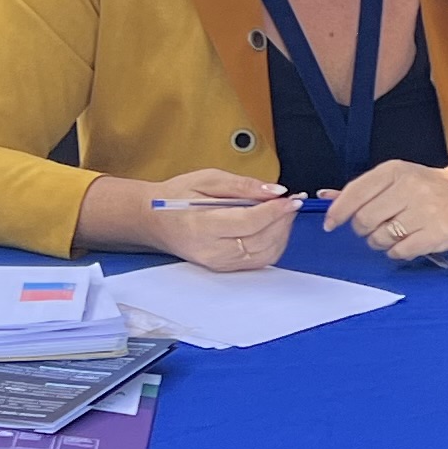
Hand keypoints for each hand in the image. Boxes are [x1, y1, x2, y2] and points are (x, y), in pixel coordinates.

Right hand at [91, 168, 295, 270]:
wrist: (155, 221)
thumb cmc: (177, 197)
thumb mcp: (208, 179)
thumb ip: (243, 185)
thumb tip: (275, 191)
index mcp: (203, 226)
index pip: (250, 222)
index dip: (276, 211)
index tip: (292, 198)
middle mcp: (212, 251)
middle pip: (261, 240)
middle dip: (283, 220)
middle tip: (292, 201)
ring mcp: (219, 264)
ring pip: (265, 254)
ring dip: (282, 233)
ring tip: (284, 212)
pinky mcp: (225, 268)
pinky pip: (259, 260)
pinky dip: (274, 243)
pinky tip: (274, 226)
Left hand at [323, 158, 447, 262]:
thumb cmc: (426, 188)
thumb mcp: (395, 179)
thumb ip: (361, 190)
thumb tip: (325, 196)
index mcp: (395, 171)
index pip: (355, 192)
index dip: (338, 212)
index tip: (331, 224)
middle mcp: (409, 188)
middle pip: (365, 219)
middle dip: (363, 229)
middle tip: (372, 228)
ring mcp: (423, 212)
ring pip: (380, 238)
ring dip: (380, 241)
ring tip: (393, 234)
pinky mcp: (434, 234)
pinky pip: (399, 251)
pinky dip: (396, 251)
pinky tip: (404, 243)